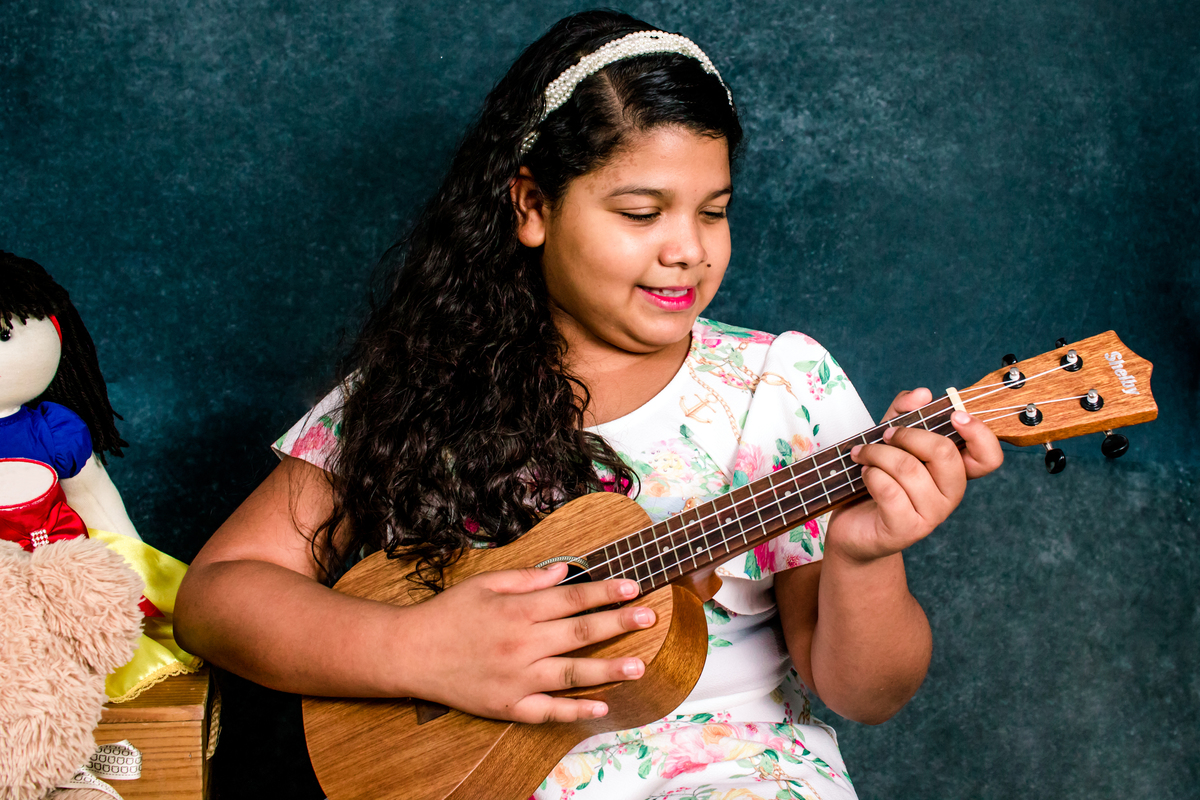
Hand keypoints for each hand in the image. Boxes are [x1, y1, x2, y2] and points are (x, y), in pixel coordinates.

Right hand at [404, 562, 654, 723]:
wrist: (408, 653)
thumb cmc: (447, 614)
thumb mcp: (483, 583)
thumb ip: (527, 577)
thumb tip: (565, 569)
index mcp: (516, 609)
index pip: (571, 598)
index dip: (605, 591)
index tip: (632, 586)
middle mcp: (521, 644)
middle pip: (580, 633)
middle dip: (619, 623)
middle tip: (650, 616)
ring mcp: (516, 678)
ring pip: (572, 674)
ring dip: (609, 670)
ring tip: (640, 665)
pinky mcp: (507, 706)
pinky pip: (548, 711)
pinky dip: (576, 711)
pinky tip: (602, 707)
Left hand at [827, 388, 1002, 562]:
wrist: (854, 527)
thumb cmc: (876, 480)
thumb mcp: (889, 438)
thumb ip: (904, 412)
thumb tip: (923, 394)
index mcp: (954, 471)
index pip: (989, 457)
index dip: (980, 433)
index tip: (955, 415)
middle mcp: (950, 494)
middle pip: (944, 453)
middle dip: (907, 434)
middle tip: (885, 435)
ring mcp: (931, 515)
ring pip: (909, 469)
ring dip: (877, 453)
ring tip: (861, 453)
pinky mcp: (906, 530)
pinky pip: (890, 491)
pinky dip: (871, 474)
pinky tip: (864, 473)